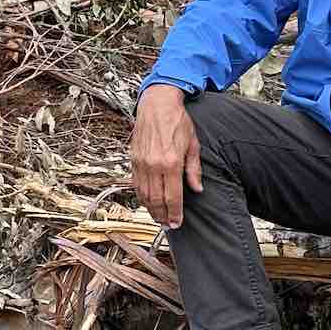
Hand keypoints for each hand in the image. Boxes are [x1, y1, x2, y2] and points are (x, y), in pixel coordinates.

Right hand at [130, 84, 202, 228]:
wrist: (157, 104)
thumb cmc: (177, 121)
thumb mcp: (193, 144)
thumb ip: (194, 169)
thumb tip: (197, 189)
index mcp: (171, 162)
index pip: (172, 196)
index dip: (175, 213)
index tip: (177, 223)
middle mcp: (154, 165)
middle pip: (156, 199)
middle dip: (162, 215)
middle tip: (168, 225)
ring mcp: (141, 162)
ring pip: (144, 194)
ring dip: (151, 209)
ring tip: (158, 217)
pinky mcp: (134, 159)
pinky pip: (136, 183)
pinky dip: (141, 196)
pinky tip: (147, 202)